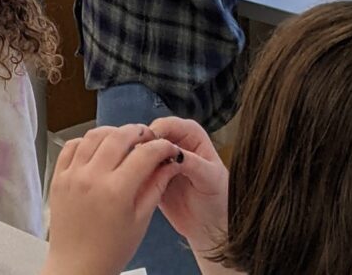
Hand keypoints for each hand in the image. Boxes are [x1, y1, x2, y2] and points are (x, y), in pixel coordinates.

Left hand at [42, 125, 184, 274]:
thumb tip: (169, 163)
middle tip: (147, 136)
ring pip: (93, 136)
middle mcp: (92, 177)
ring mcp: (72, 175)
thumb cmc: (111, 250)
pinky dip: (86, 140)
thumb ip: (155, 187)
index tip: (167, 147)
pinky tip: (97, 146)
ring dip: (112, 132)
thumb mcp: (140, 221)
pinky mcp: (58, 177)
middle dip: (137, 132)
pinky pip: (71, 146)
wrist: (77, 266)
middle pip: (118, 137)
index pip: (144, 155)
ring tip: (123, 137)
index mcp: (116, 191)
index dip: (160, 147)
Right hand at [149, 117, 229, 256]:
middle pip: (149, 135)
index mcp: (190, 134)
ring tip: (139, 176)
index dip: (157, 132)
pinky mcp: (149, 174)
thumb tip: (172, 152)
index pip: (168, 124)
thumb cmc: (217, 200)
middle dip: (143, 146)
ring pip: (139, 150)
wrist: (209, 227)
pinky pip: (136, 169)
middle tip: (139, 163)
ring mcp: (159, 159)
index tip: (149, 147)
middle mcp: (173, 142)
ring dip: (136, 161)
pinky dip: (134, 174)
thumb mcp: (210, 178)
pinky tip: (137, 185)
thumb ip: (192, 162)